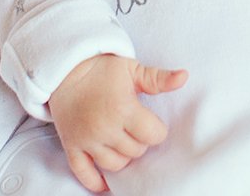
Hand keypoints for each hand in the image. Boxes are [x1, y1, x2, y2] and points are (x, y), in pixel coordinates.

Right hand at [46, 53, 187, 191]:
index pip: (153, 136)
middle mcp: (105, 128)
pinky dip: (96, 181)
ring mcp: (87, 140)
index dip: (157, 130)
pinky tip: (107, 181)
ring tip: (122, 141)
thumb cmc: (102, 68)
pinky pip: (84, 174)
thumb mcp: (132, 69)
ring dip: (123, 156)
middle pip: (136, 151)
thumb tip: (184, 77)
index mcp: (123, 109)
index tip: (152, 123)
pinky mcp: (72, 147)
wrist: (65, 69)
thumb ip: (158, 78)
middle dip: (140, 141)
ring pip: (115, 165)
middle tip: (135, 128)